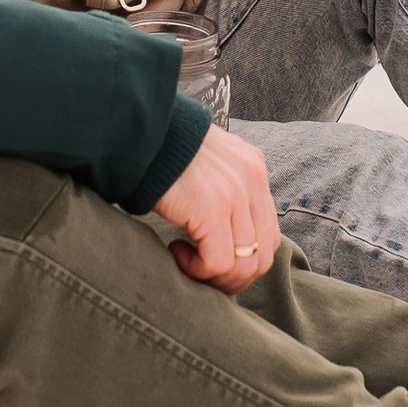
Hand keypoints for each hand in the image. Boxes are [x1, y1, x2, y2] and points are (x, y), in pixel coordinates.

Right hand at [154, 124, 280, 290]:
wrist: (139, 129)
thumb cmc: (162, 149)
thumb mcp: (206, 162)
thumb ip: (224, 187)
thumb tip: (220, 231)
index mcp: (253, 169)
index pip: (269, 232)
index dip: (245, 258)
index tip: (215, 265)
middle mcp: (252, 180)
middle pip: (264, 253)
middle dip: (235, 277)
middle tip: (203, 275)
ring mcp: (236, 194)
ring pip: (246, 264)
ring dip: (216, 277)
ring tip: (187, 264)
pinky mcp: (213, 209)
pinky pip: (219, 262)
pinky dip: (198, 270)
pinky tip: (176, 251)